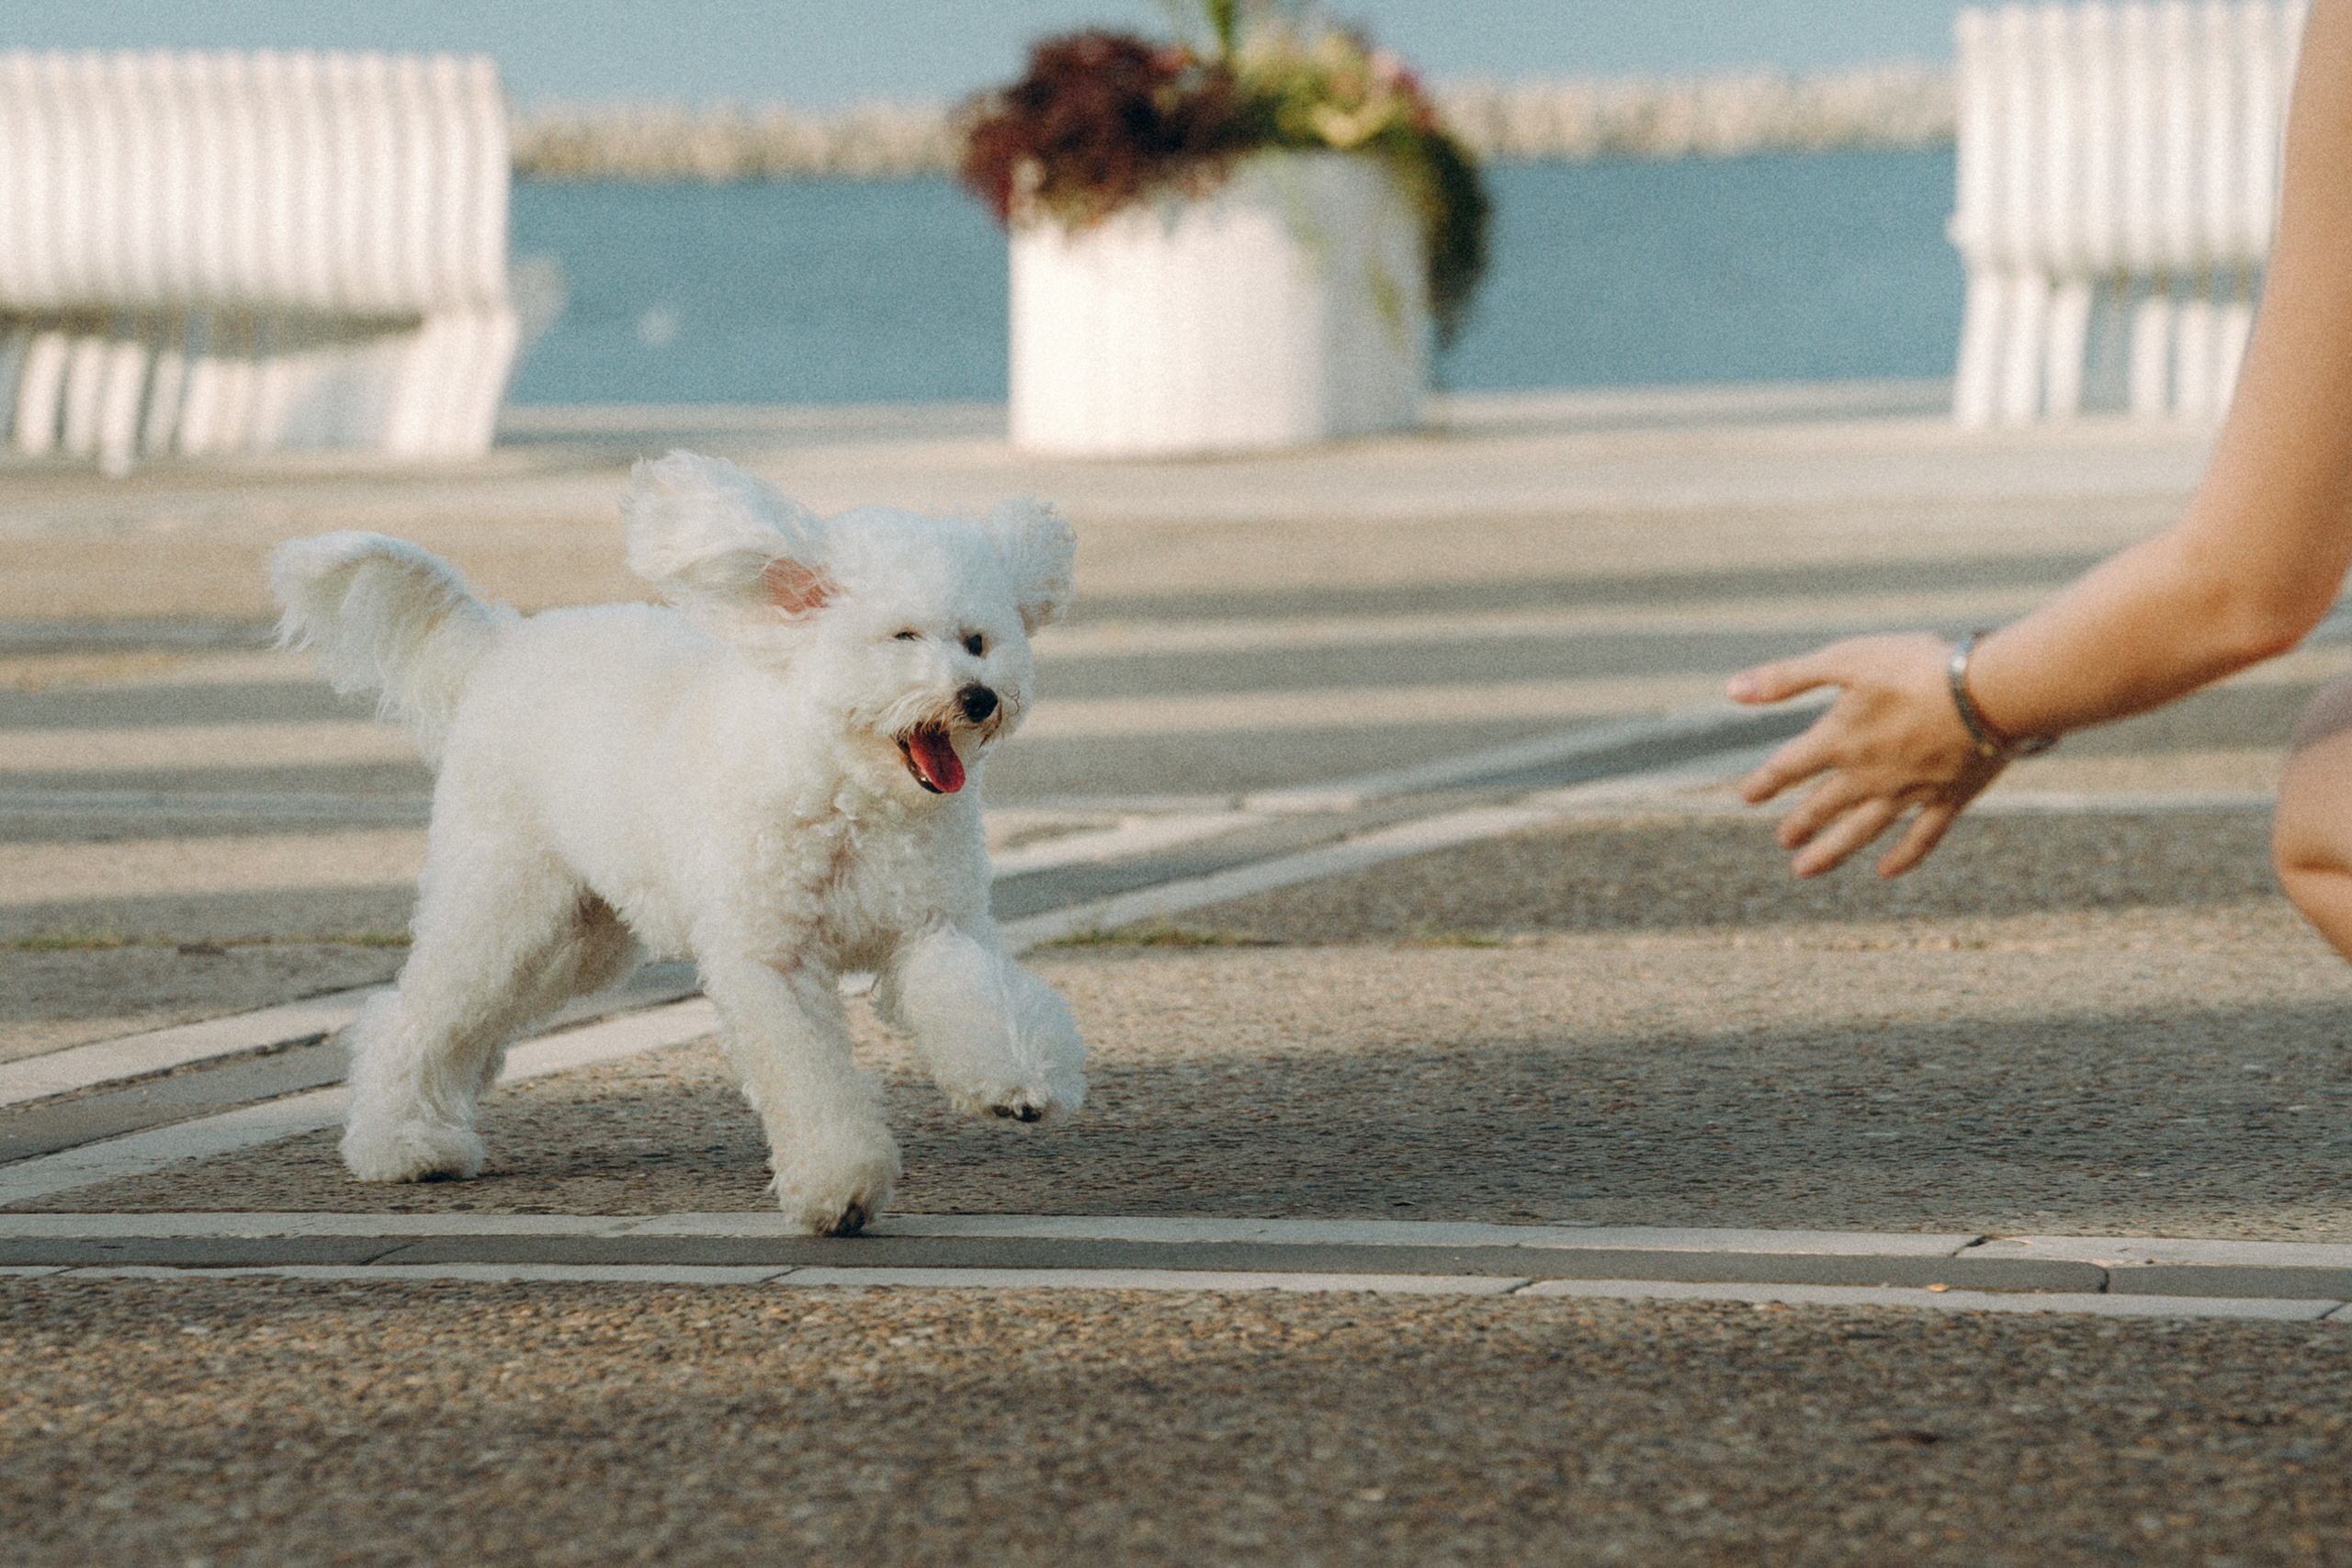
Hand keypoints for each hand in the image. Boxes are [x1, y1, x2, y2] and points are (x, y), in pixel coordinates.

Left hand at [1726, 632, 2008, 878]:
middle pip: (1824, 805)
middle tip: (1783, 842)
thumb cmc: (1916, 667)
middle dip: (1800, 823)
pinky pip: (1921, 837)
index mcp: (1840, 740)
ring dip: (1832, 851)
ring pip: (1861, 830)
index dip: (1766, 782)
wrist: (1988, 692)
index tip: (1747, 797)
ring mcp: (1909, 791)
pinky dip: (1903, 856)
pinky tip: (1886, 872)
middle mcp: (1868, 774)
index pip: (1789, 767)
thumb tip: (1731, 691)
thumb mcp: (1845, 660)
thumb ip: (1787, 678)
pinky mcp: (1949, 798)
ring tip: (1806, 870)